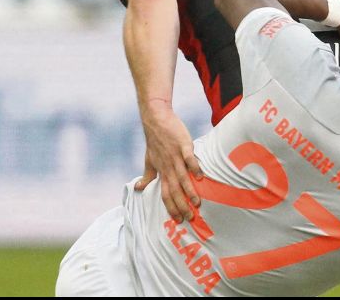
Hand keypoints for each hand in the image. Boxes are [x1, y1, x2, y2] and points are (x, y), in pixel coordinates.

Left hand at [136, 107, 202, 222]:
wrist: (156, 120)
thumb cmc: (155, 141)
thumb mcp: (149, 160)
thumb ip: (147, 176)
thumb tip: (137, 188)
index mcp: (162, 172)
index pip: (165, 194)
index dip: (171, 208)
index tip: (178, 220)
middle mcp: (168, 167)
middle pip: (174, 191)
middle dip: (182, 206)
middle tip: (190, 217)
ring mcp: (175, 157)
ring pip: (183, 178)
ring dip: (190, 191)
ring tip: (198, 203)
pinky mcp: (183, 145)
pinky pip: (189, 158)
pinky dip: (194, 168)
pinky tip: (201, 177)